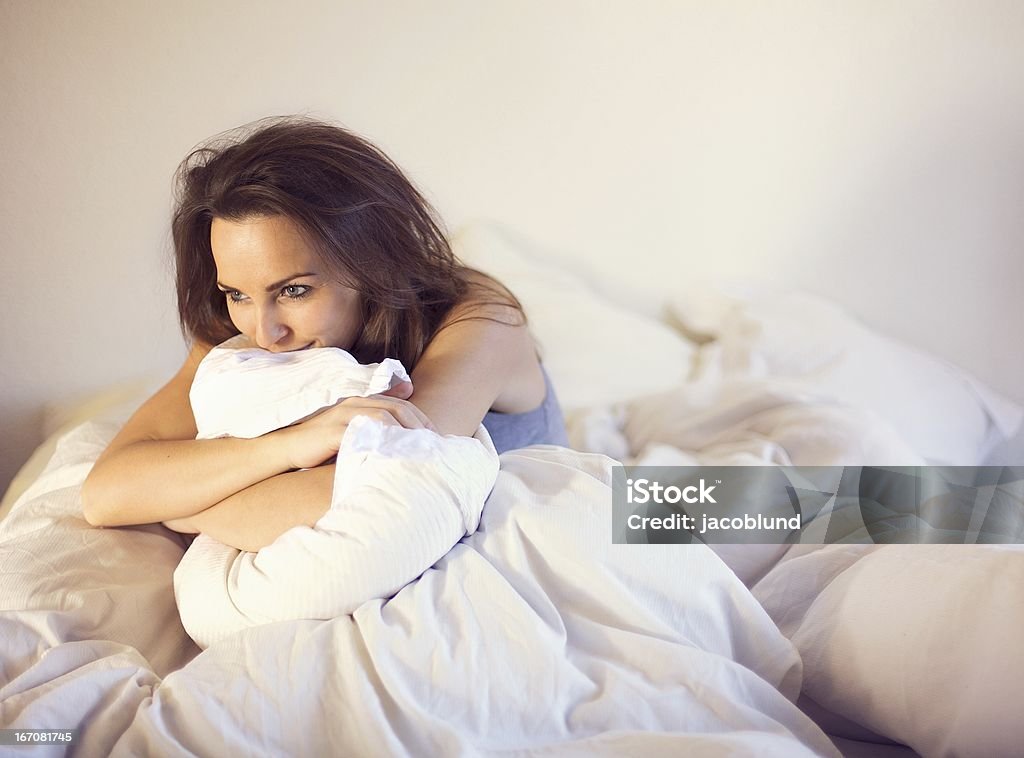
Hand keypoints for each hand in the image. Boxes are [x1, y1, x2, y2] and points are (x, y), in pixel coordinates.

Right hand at [277, 391, 434, 469]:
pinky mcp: (334, 429)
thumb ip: (375, 422)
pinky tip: (394, 454)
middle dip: (419, 426)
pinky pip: (365, 430)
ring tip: (420, 451)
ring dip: (406, 432)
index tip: (436, 439)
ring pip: (385, 416)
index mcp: (362, 401)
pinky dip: (383, 440)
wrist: (287, 448)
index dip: (421, 420)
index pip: (402, 405)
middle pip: (398, 408)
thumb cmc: (322, 442)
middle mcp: (356, 402)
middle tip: (435, 447)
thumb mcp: (352, 430)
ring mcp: (345, 414)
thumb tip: (404, 414)